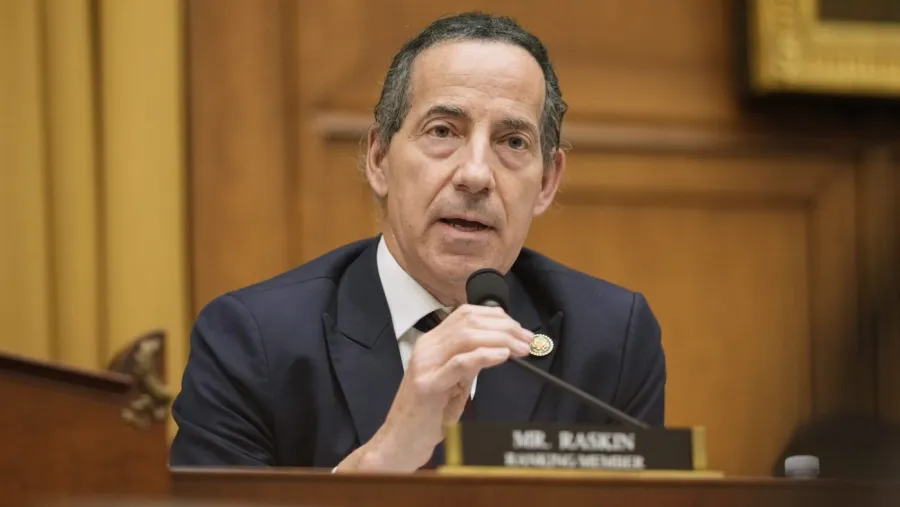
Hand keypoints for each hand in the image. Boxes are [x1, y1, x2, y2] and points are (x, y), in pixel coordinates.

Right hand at [334, 304, 533, 471]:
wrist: (402, 438)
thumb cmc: (429, 412)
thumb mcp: (454, 380)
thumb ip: (470, 361)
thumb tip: (500, 346)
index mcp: (431, 342)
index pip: (466, 314)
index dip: (497, 316)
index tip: (519, 329)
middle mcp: (426, 348)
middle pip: (469, 321)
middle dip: (505, 327)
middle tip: (527, 339)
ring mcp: (425, 365)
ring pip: (466, 336)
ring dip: (501, 339)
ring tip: (520, 348)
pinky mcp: (428, 385)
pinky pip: (459, 362)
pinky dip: (484, 355)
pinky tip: (502, 355)